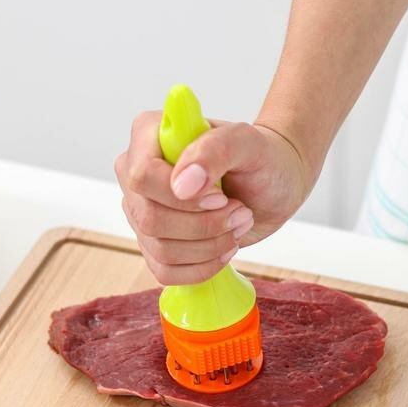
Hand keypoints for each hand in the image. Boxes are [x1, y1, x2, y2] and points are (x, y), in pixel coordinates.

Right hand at [115, 111, 309, 284]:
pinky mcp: (154, 243)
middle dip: (204, 225)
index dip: (181, 198)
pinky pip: (165, 271)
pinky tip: (224, 248)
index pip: (141, 176)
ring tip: (239, 223)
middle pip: (149, 219)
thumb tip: (182, 185)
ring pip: (160, 249)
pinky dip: (203, 267)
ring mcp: (142, 211)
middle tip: (240, 211)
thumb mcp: (247, 143)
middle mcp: (136, 174)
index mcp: (149, 136)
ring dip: (211, 245)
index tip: (220, 197)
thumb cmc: (259, 157)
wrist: (271, 185)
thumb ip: (214, 150)